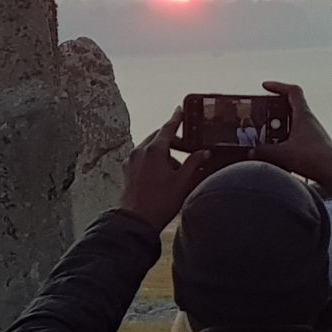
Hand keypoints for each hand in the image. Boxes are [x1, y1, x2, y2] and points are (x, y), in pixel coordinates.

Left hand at [119, 108, 216, 230]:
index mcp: (154, 150)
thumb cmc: (161, 202)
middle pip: (158, 137)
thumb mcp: (183, 182)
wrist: (136, 221)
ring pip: (150, 148)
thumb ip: (194, 163)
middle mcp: (140, 151)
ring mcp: (131, 160)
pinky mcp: (127, 171)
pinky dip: (153, 159)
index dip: (176, 118)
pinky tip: (161, 173)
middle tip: (186, 146)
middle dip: (172, 139)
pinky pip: (142, 158)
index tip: (180, 109)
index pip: (168, 128)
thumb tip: (204, 152)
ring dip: (163, 152)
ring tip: (176, 168)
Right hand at [251, 82, 331, 193]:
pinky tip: (277, 155)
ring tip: (264, 139)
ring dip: (278, 130)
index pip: (293, 91)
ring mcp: (312, 135)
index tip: (265, 87)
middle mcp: (309, 122)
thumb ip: (264, 151)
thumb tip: (253, 150)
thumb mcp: (283, 154)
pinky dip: (284, 143)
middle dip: (273, 112)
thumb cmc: (315, 159)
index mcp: (304, 115)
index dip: (278, 86)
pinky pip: (296, 139)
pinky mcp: (314, 148)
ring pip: (292, 125)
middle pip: (290, 108)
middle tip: (260, 118)